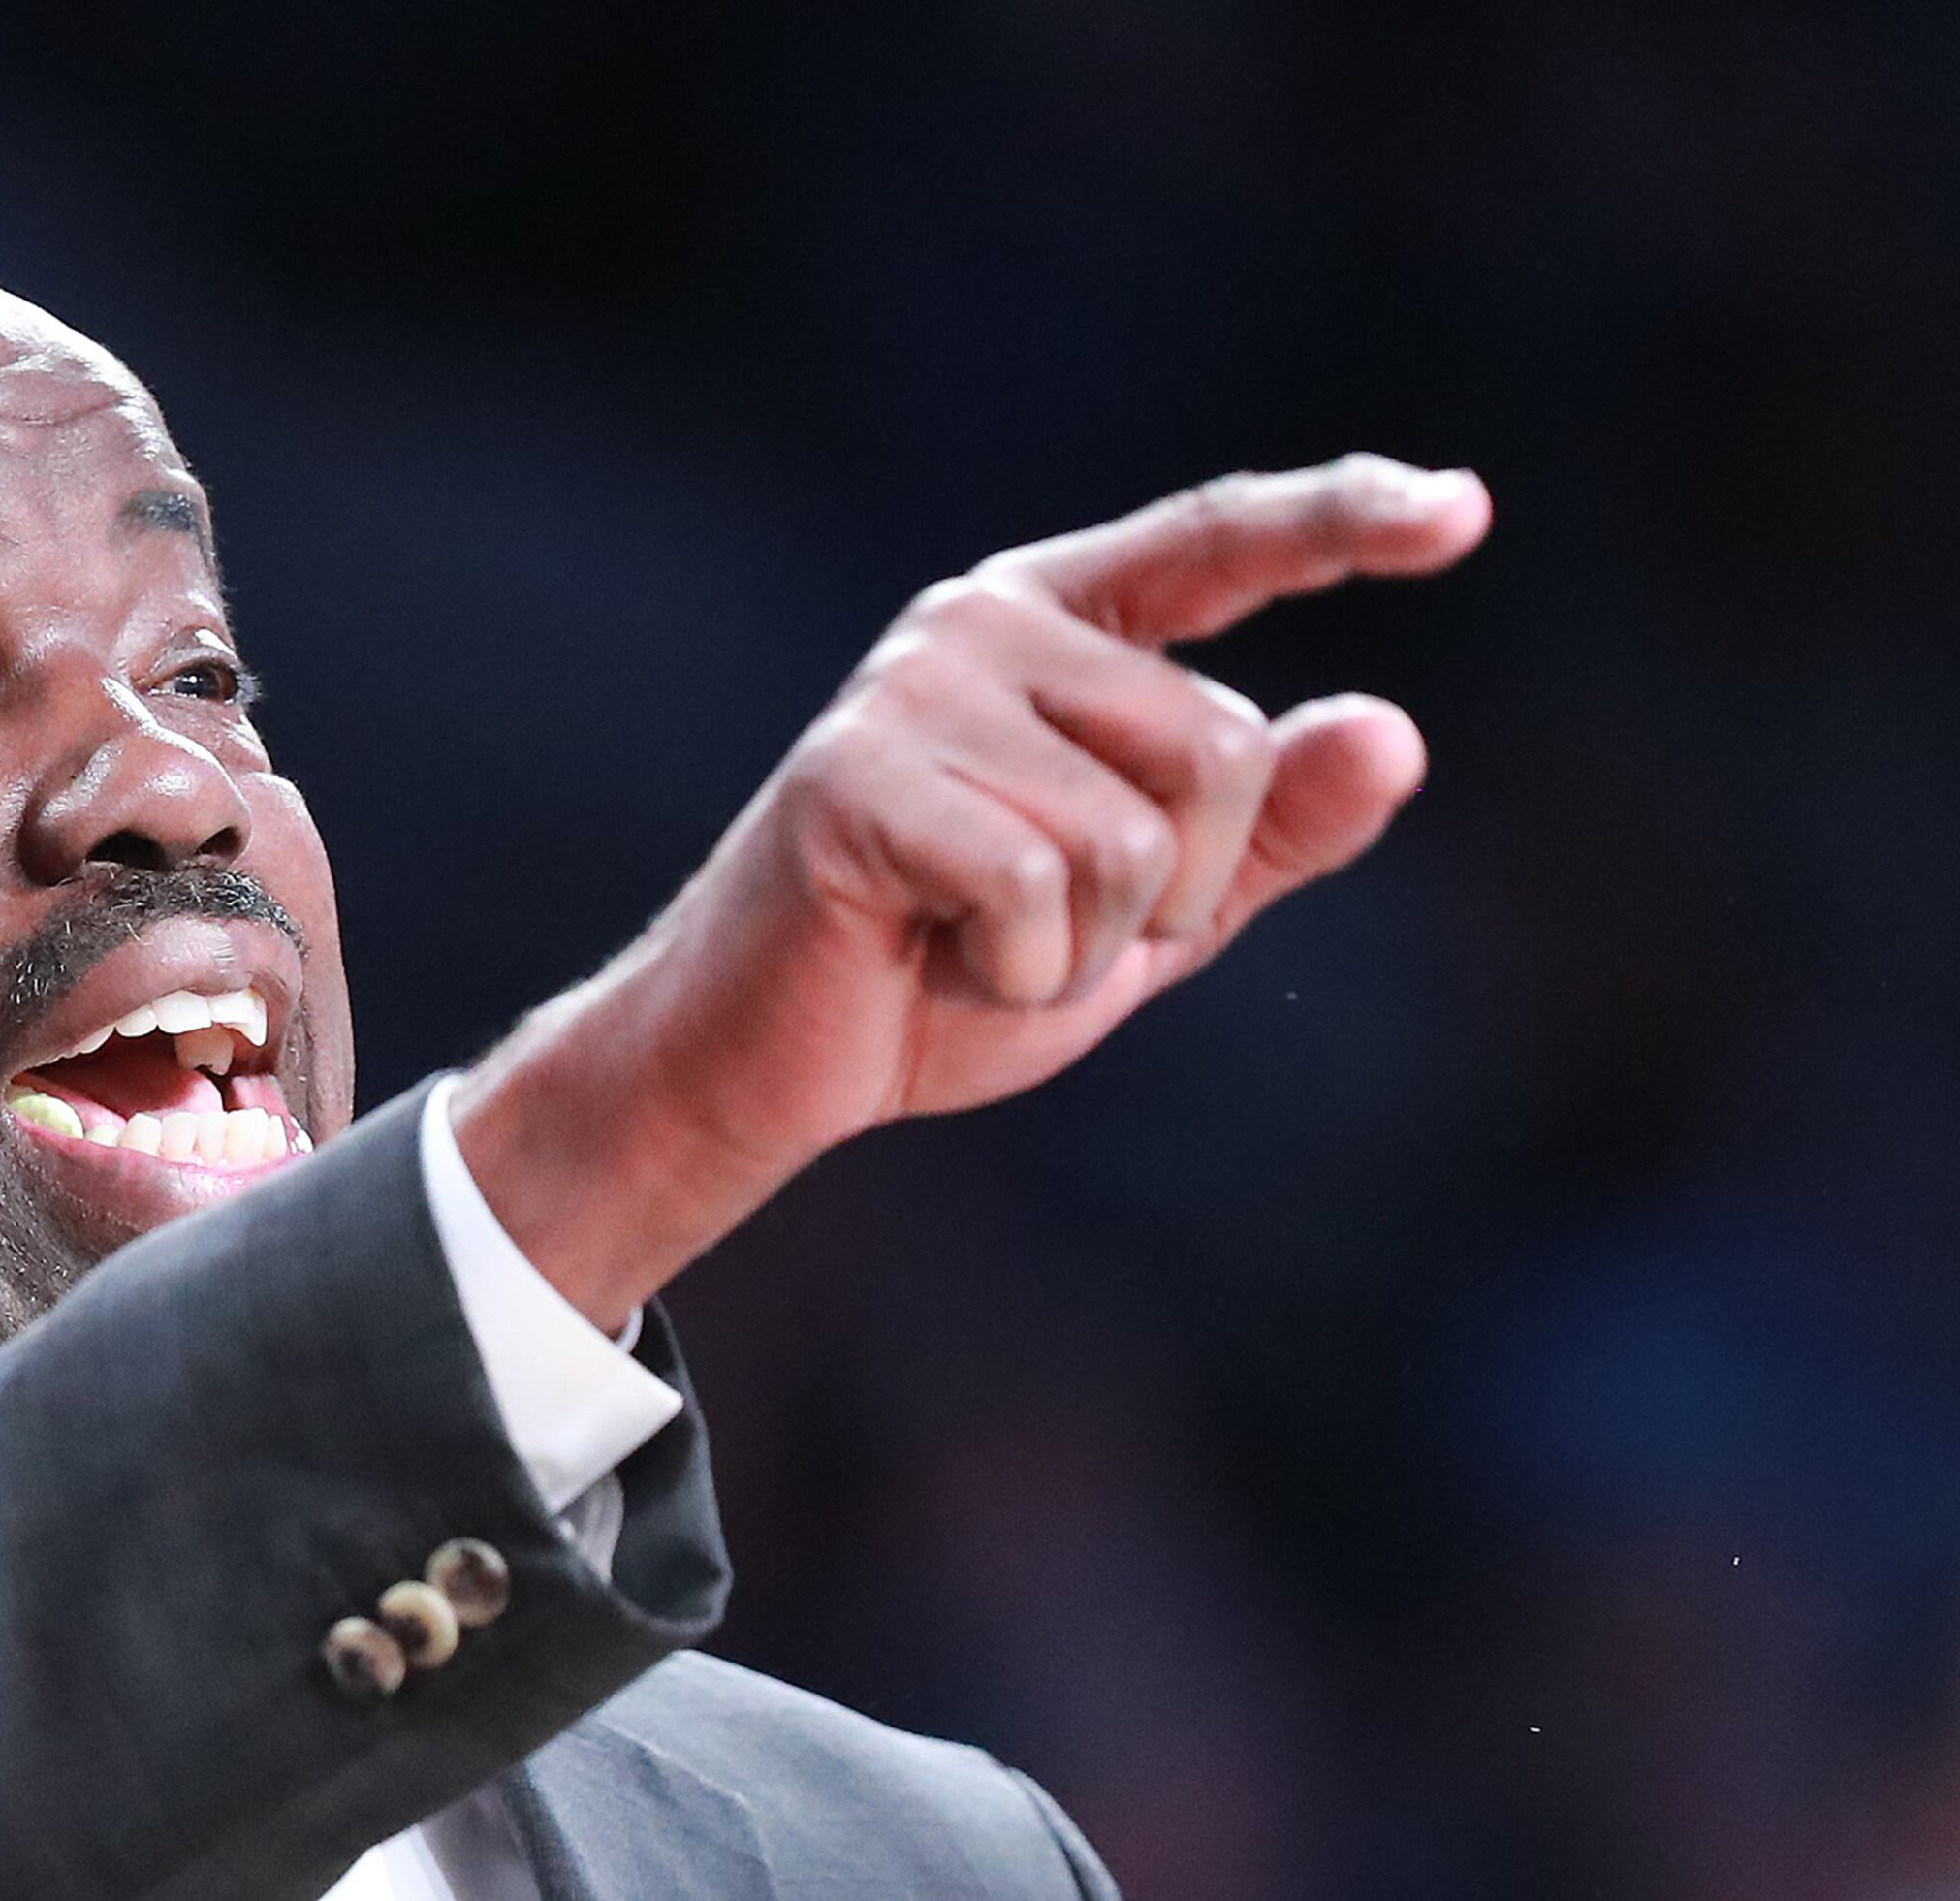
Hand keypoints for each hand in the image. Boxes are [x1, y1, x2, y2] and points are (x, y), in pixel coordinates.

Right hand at [451, 455, 1492, 1327]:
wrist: (758, 1066)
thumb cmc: (944, 978)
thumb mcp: (1147, 915)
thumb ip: (1271, 834)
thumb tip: (1393, 728)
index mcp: (1055, 624)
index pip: (1218, 542)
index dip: (1343, 522)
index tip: (1464, 512)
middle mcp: (982, 620)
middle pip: (1226, 745)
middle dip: (1178, 889)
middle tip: (1045, 933)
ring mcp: (914, 687)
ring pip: (1138, 833)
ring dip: (1087, 946)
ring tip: (975, 945)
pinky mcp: (858, 778)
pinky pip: (1040, 889)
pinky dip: (1016, 974)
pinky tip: (927, 960)